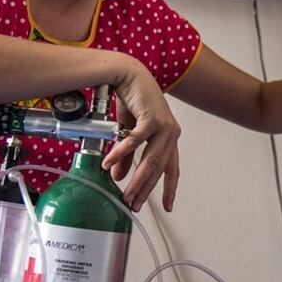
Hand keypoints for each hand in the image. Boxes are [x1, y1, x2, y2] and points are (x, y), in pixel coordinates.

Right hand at [103, 60, 180, 211]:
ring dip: (138, 179)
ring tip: (126, 194)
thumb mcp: (127, 132)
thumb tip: (118, 176)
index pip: (172, 169)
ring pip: (152, 160)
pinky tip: (110, 163)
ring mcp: (164, 126)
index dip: (169, 188)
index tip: (169, 207)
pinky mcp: (153, 118)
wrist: (128, 73)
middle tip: (134, 205)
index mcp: (168, 138)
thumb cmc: (131, 101)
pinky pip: (136, 141)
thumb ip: (126, 156)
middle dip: (146, 189)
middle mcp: (170, 133)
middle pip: (159, 169)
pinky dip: (122, 153)